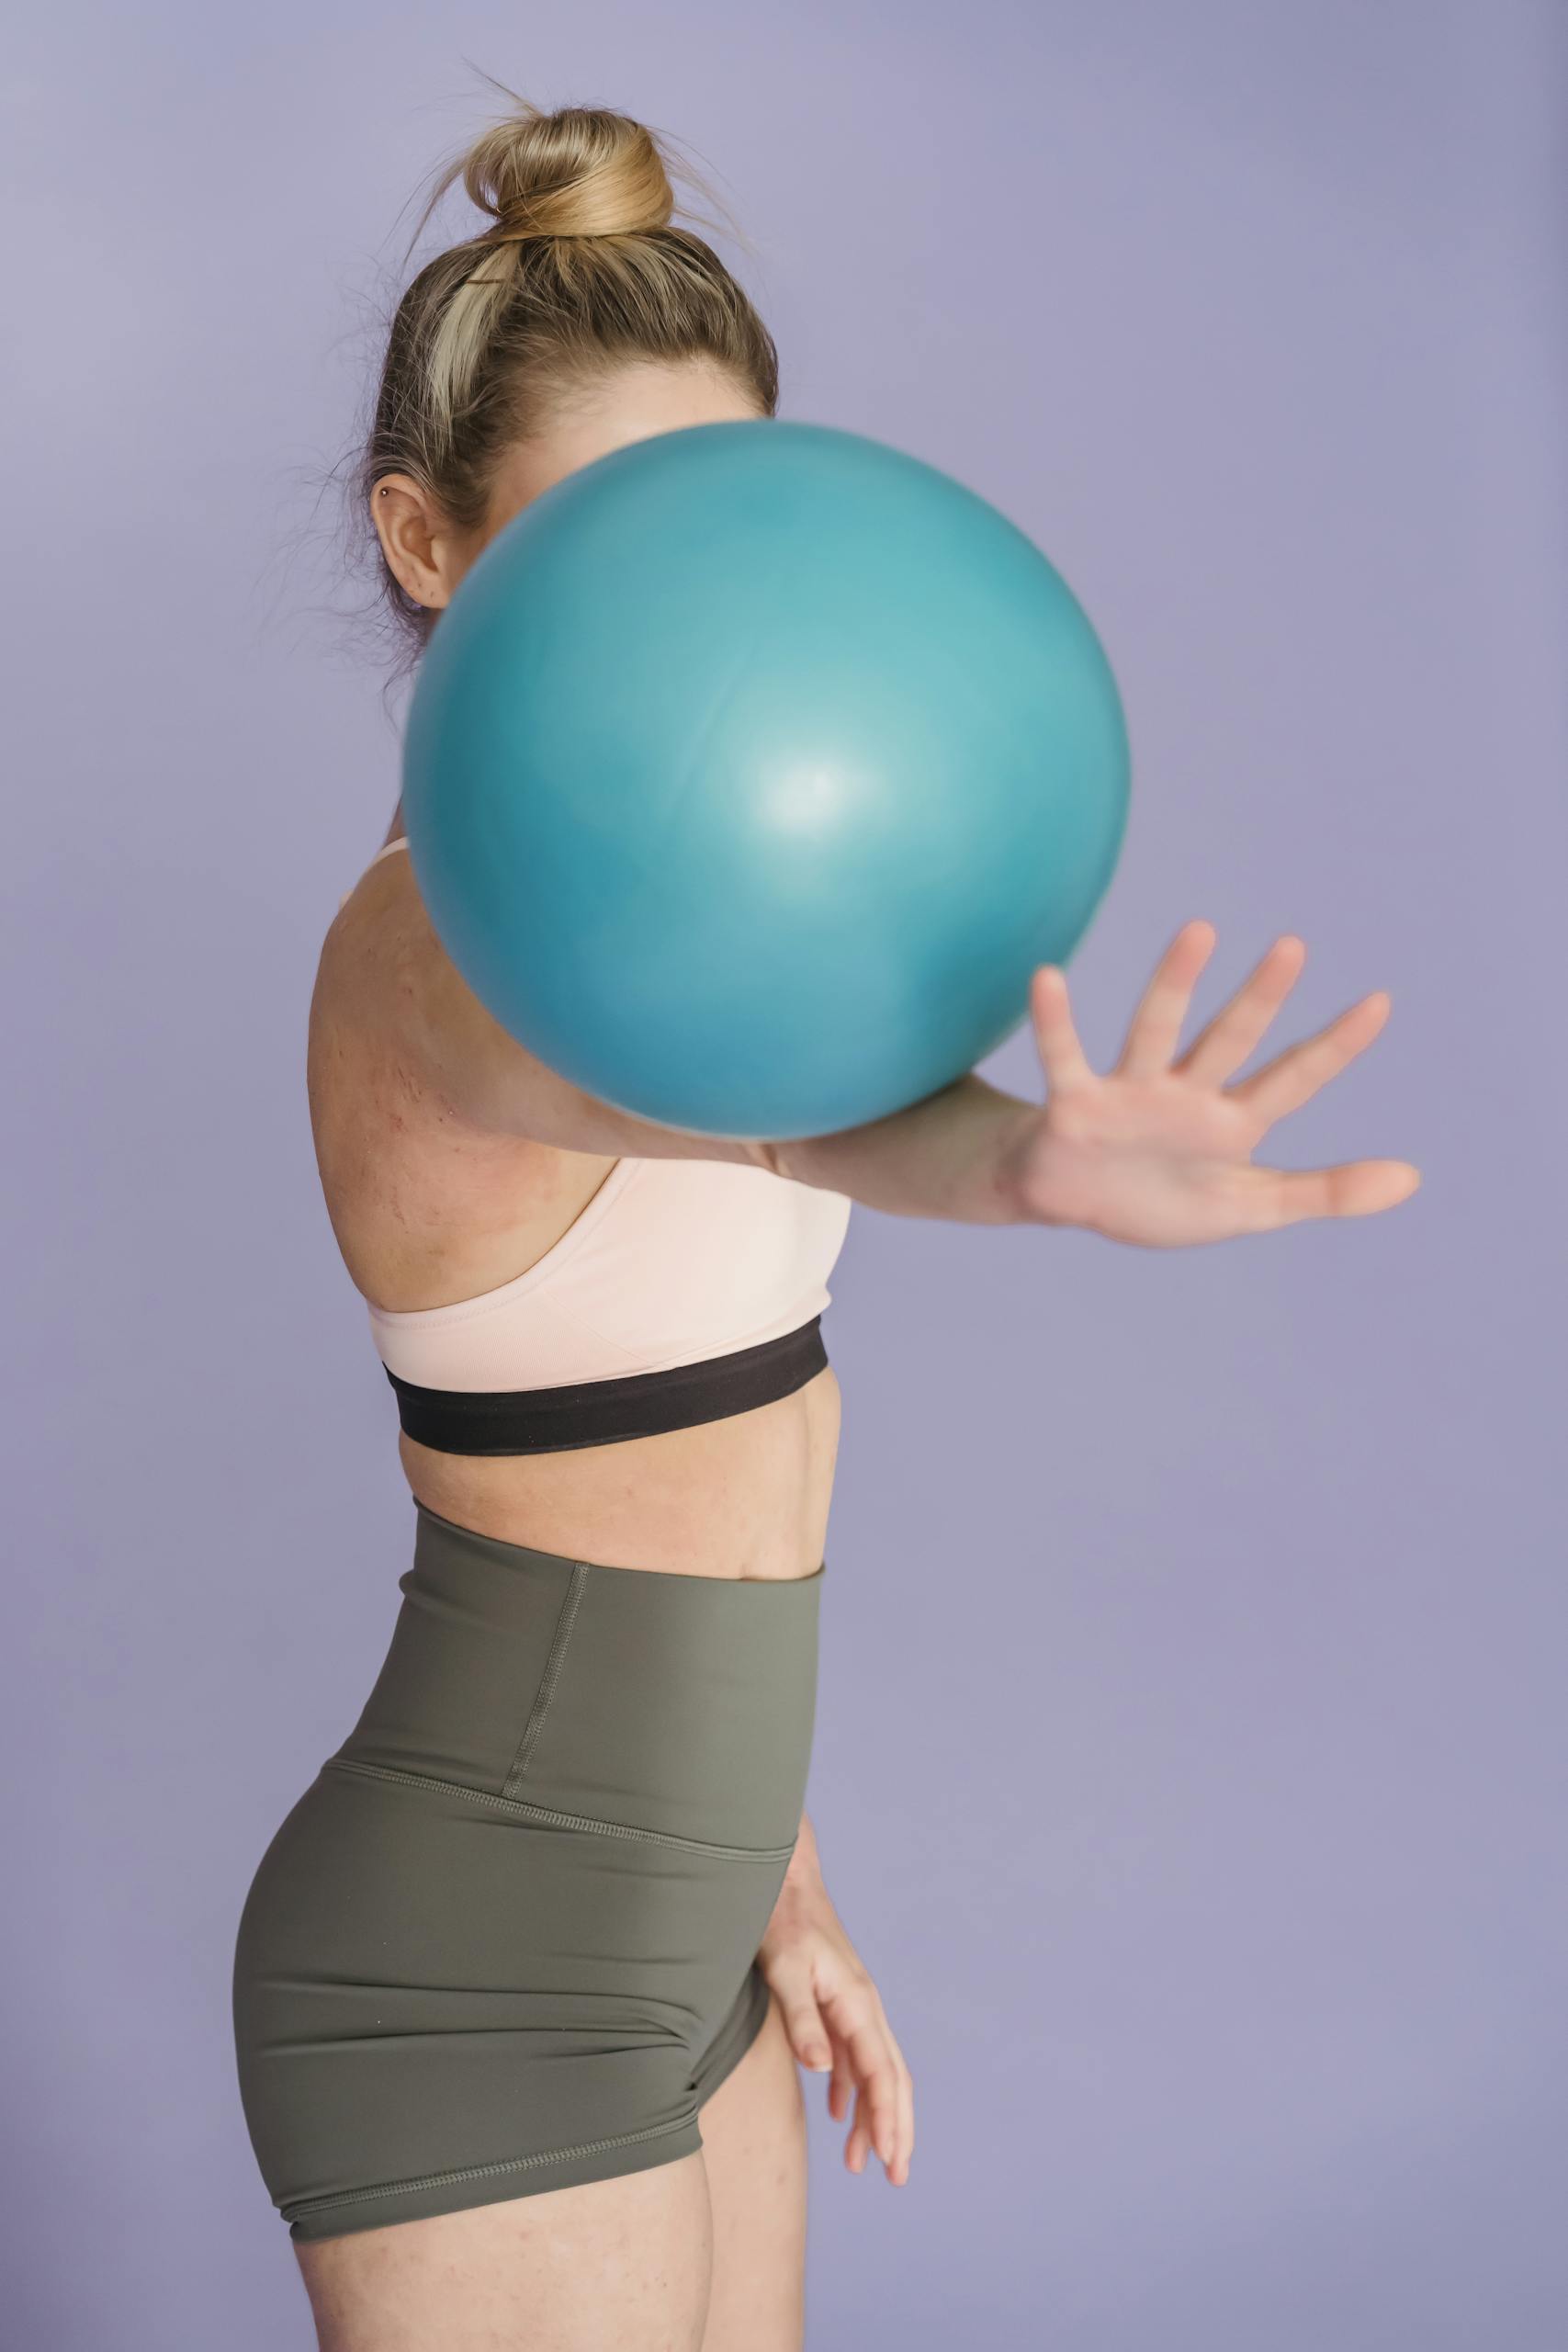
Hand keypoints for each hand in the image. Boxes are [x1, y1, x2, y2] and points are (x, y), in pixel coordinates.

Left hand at [756, 1830, 913, 2185]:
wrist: (781, 1878)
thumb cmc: (780, 1920)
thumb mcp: (785, 1969)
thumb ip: (802, 2019)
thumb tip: (823, 2070)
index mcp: (857, 2002)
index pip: (881, 2072)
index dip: (886, 2118)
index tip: (888, 2160)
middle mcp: (863, 2006)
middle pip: (891, 2078)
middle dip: (896, 2128)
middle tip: (896, 2176)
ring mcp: (851, 2005)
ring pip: (873, 2071)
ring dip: (871, 2116)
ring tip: (860, 2162)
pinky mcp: (835, 2002)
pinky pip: (852, 2056)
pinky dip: (850, 2090)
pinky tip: (835, 2112)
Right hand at [998, 921, 1420, 1245]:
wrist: (1074, 1203)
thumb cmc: (1162, 1195)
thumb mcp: (1251, 1206)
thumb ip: (1327, 1192)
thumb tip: (1414, 1178)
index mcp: (1232, 1121)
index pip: (1294, 1078)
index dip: (1335, 1047)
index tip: (1381, 1002)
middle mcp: (1186, 1094)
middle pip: (1229, 1039)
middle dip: (1260, 999)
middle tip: (1293, 946)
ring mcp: (1131, 1093)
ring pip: (1156, 1032)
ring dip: (1176, 984)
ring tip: (1200, 931)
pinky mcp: (1077, 1103)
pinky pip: (1065, 1057)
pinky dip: (1056, 1022)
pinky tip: (1048, 978)